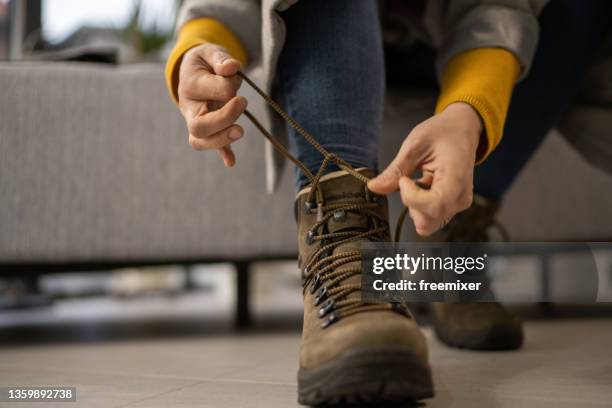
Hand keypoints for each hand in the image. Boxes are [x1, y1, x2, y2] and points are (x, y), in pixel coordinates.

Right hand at [178, 43, 246, 166]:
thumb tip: (232, 67)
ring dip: (222, 138)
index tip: (234, 76)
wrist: (197, 72)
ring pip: (200, 140)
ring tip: (240, 130)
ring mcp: (197, 122)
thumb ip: (220, 58)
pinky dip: (223, 153)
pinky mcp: (210, 131)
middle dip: (223, 118)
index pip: (205, 90)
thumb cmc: (206, 62)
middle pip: (198, 126)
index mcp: (189, 85)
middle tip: (242, 102)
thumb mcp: (210, 52)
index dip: (224, 86)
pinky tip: (231, 161)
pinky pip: (213, 146)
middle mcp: (189, 108)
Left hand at [368, 103, 481, 235]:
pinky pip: (430, 217)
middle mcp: (460, 196)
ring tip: (419, 180)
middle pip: (427, 221)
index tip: (404, 180)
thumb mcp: (415, 145)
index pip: (434, 205)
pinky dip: (419, 205)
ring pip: (427, 223)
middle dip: (410, 203)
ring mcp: (457, 204)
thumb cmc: (442, 132)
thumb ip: (396, 170)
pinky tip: (423, 186)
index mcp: (456, 178)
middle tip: (408, 180)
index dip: (412, 197)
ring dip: (414, 205)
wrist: (462, 129)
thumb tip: (373, 188)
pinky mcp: (451, 207)